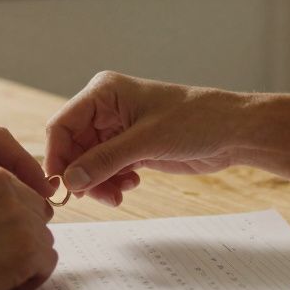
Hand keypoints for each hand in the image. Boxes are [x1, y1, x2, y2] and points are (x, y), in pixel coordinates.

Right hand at [45, 71, 245, 205]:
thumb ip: (105, 160)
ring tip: (118, 196)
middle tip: (95, 197)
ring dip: (98, 182)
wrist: (232, 132)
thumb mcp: (146, 142)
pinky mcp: (131, 147)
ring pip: (89, 162)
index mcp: (103, 93)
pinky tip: (131, 185)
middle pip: (74, 147)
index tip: (60, 186)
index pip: (63, 124)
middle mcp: (106, 109)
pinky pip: (107, 169)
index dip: (57, 155)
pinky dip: (112, 181)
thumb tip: (71, 180)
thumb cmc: (194, 121)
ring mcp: (118, 129)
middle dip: (82, 174)